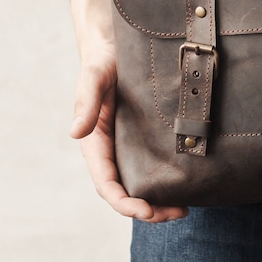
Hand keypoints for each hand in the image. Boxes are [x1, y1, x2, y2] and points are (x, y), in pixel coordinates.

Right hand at [71, 44, 188, 222]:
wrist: (116, 48)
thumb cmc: (102, 62)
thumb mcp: (93, 78)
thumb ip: (86, 103)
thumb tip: (75, 132)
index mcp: (95, 143)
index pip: (107, 183)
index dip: (124, 202)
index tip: (145, 211)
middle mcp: (112, 151)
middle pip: (127, 192)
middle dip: (149, 210)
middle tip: (177, 214)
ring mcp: (129, 147)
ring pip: (142, 184)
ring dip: (160, 202)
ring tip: (183, 209)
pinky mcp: (145, 138)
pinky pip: (154, 166)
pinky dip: (167, 181)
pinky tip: (185, 185)